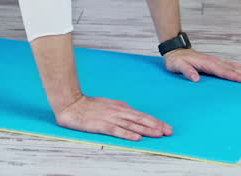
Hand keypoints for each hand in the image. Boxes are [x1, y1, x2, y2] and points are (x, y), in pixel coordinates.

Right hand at [55, 94, 172, 141]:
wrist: (71, 104)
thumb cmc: (88, 106)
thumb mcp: (108, 105)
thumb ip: (120, 111)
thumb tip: (133, 115)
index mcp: (120, 107)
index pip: (141, 115)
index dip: (155, 121)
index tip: (166, 127)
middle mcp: (118, 111)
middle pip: (141, 119)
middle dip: (156, 125)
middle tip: (169, 131)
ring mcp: (110, 118)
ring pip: (133, 125)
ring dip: (147, 129)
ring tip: (159, 134)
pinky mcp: (102, 125)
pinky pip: (118, 130)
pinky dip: (128, 134)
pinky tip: (137, 138)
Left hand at [165, 48, 240, 83]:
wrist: (175, 51)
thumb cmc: (176, 60)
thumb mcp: (177, 66)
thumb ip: (186, 71)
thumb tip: (195, 78)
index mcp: (207, 63)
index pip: (224, 71)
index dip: (236, 76)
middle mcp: (214, 61)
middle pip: (233, 68)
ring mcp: (216, 61)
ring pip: (234, 66)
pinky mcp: (215, 63)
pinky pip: (231, 65)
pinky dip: (240, 68)